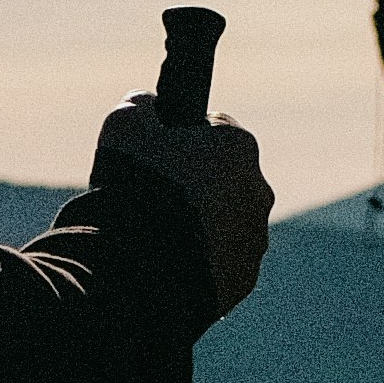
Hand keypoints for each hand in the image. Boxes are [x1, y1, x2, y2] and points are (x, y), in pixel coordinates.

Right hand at [97, 97, 274, 319]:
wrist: (139, 264)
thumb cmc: (134, 185)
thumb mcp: (125, 124)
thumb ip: (142, 105)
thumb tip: (150, 105)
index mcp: (238, 145)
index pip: (215, 130)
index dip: (182, 140)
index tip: (158, 155)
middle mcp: (258, 190)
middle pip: (225, 180)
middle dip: (196, 185)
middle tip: (155, 198)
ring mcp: (253, 237)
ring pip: (227, 224)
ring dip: (200, 225)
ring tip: (156, 236)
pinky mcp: (243, 277)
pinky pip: (221, 263)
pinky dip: (199, 262)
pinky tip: (166, 264)